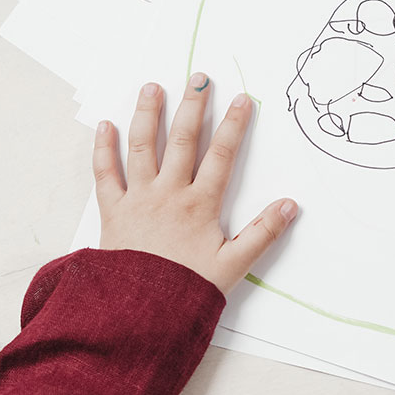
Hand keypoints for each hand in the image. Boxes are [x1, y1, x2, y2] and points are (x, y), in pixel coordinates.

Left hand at [93, 74, 297, 294]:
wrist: (136, 317)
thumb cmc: (186, 292)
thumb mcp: (233, 266)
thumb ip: (262, 234)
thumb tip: (291, 205)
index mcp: (200, 205)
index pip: (222, 155)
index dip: (234, 125)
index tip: (243, 98)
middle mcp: (169, 194)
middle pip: (183, 140)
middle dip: (193, 106)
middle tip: (199, 78)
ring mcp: (138, 199)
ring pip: (143, 147)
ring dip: (148, 114)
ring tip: (152, 87)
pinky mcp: (112, 212)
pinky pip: (105, 174)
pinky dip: (103, 149)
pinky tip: (105, 126)